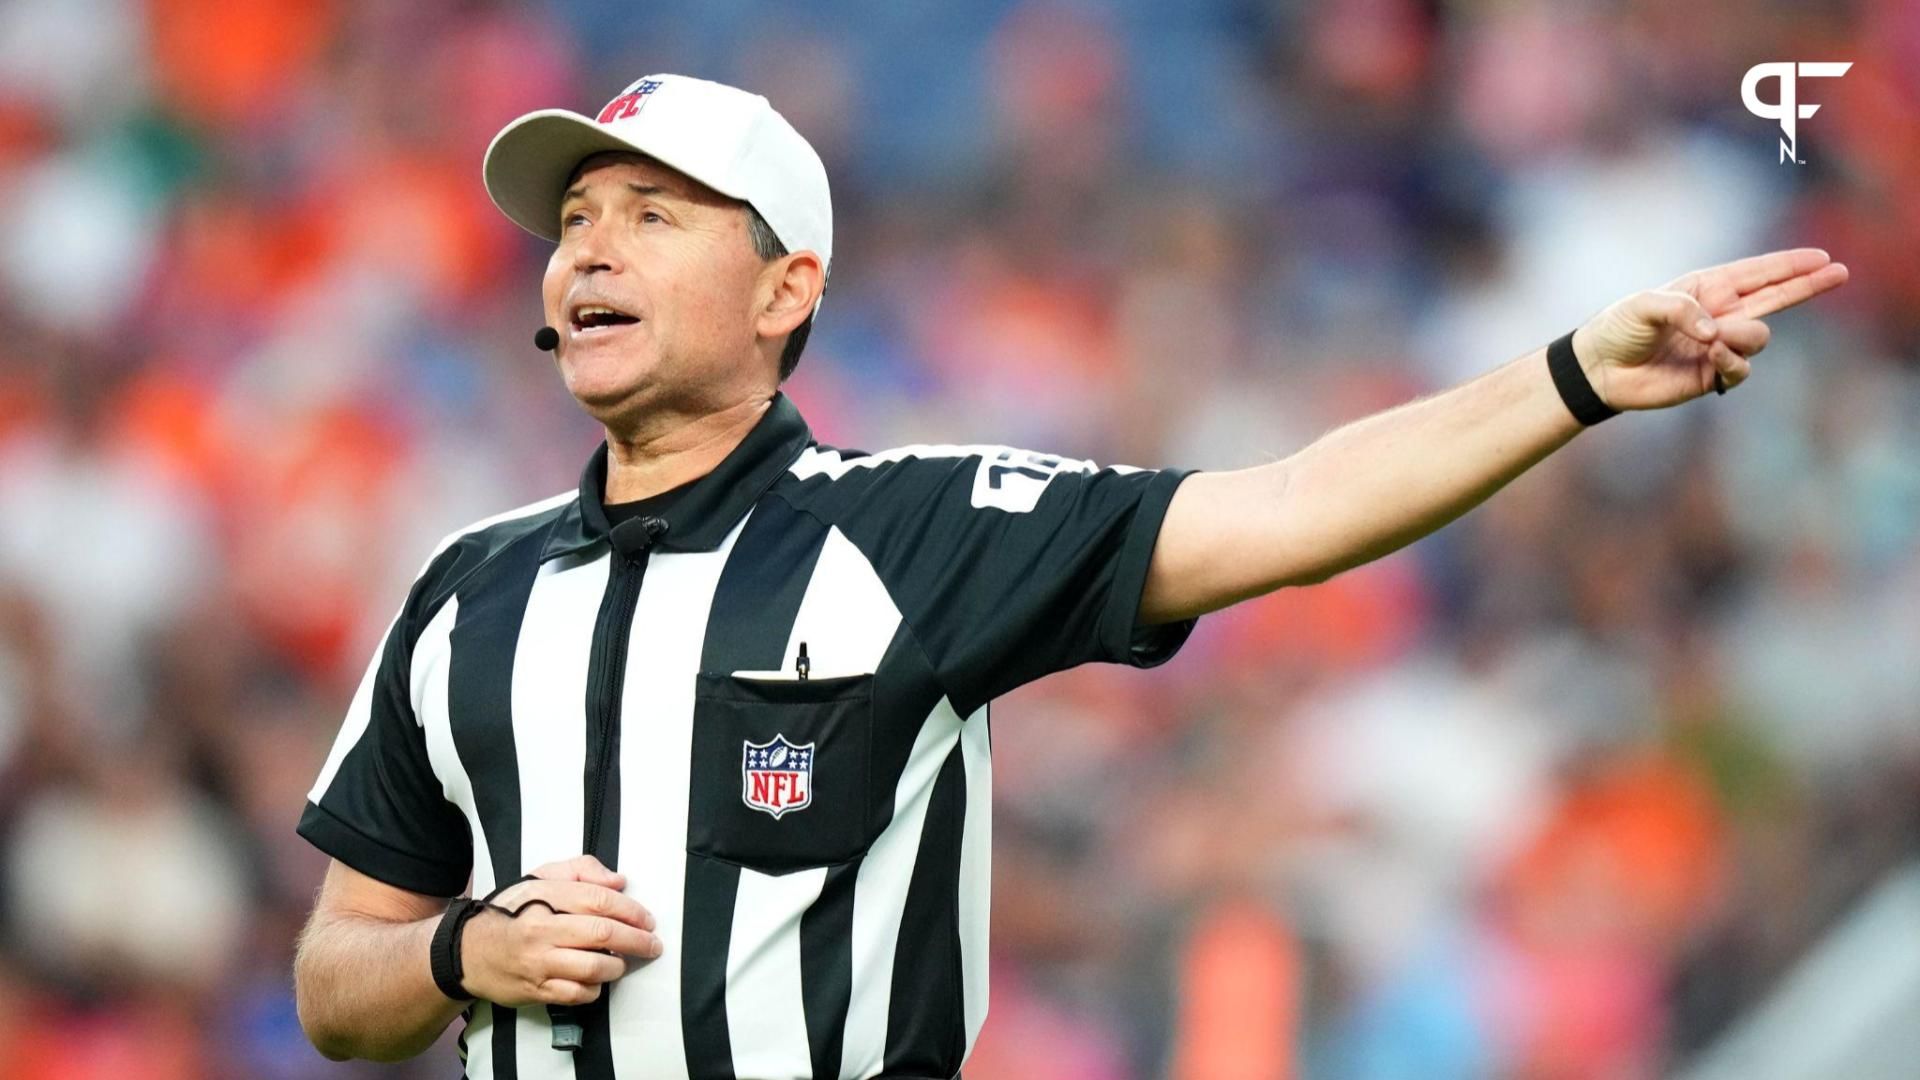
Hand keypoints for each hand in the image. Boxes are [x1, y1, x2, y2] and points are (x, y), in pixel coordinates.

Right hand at [458, 855, 661, 1008]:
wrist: (467, 950)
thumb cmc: (509, 913)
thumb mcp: (540, 879)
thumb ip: (580, 871)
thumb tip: (618, 881)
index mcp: (545, 898)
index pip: (600, 900)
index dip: (631, 911)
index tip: (647, 919)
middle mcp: (542, 930)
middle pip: (603, 934)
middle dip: (637, 940)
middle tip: (651, 944)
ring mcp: (539, 963)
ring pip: (594, 967)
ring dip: (618, 966)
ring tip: (622, 961)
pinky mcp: (536, 990)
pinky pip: (578, 994)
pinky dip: (595, 989)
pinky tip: (597, 980)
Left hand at [1571, 248, 1848, 409]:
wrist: (1600, 369)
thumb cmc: (1619, 328)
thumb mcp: (1645, 305)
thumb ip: (1683, 310)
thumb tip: (1717, 332)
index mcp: (1707, 288)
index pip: (1758, 273)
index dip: (1790, 265)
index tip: (1821, 257)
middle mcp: (1720, 313)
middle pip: (1777, 297)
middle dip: (1808, 284)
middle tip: (1840, 272)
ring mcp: (1720, 344)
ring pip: (1760, 336)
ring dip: (1742, 335)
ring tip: (1711, 339)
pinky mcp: (1714, 374)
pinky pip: (1742, 367)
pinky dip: (1732, 360)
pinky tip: (1713, 355)